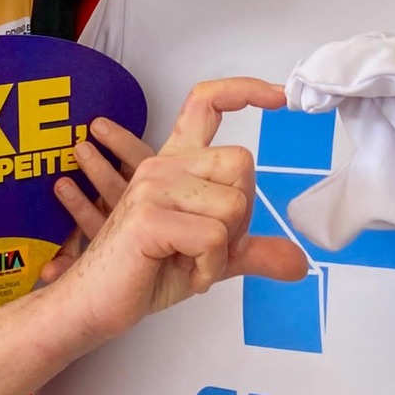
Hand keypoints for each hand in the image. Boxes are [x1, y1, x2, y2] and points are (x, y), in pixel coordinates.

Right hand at [49, 77, 307, 347]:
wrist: (95, 303)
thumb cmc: (143, 274)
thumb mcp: (210, 258)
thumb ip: (251, 250)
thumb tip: (299, 262)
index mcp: (176, 163)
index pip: (207, 103)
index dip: (245, 90)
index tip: (280, 96)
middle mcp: (163, 165)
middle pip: (241, 163)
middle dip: (241, 215)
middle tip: (210, 246)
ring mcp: (152, 187)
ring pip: (232, 205)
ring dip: (223, 249)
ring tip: (190, 260)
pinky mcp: (148, 217)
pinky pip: (213, 237)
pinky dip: (208, 267)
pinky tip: (183, 271)